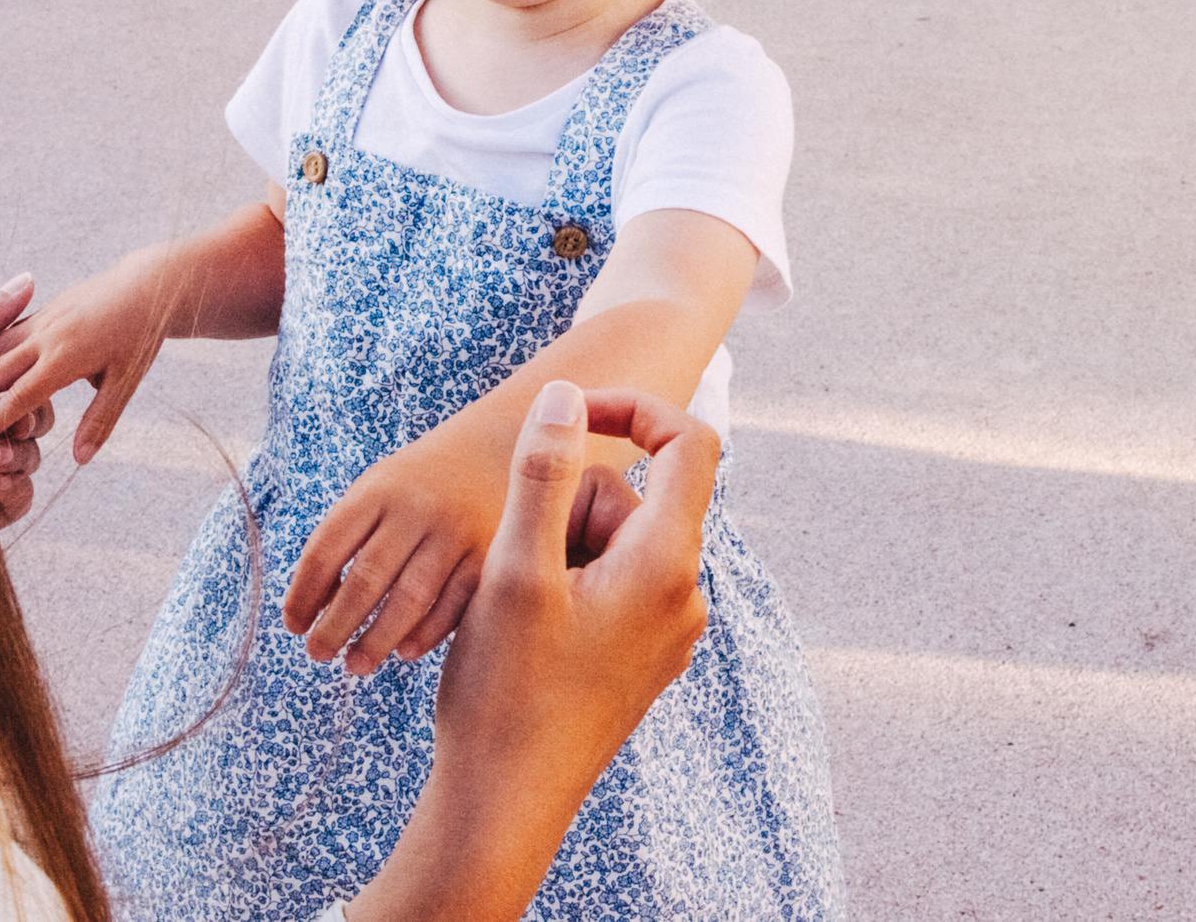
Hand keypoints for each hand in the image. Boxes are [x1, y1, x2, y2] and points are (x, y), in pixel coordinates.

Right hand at [0, 258, 166, 465]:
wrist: (147, 286)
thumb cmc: (141, 337)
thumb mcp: (126, 381)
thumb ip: (100, 421)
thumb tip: (80, 461)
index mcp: (66, 358)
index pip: (20, 397)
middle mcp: (48, 336)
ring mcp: (44, 319)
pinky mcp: (45, 309)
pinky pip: (8, 331)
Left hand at [0, 273, 57, 526]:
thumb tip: (29, 278)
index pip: (26, 387)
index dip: (31, 394)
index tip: (21, 400)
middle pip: (36, 426)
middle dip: (26, 431)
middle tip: (2, 435)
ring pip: (31, 463)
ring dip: (17, 461)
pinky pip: (20, 500)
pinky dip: (12, 491)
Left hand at [282, 419, 542, 674]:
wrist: (497, 450)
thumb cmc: (419, 484)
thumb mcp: (378, 490)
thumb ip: (346, 538)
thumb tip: (314, 606)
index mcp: (376, 491)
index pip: (327, 548)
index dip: (303, 593)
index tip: (293, 625)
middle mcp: (415, 510)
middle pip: (366, 579)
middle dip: (336, 625)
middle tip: (317, 654)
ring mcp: (455, 533)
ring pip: (410, 599)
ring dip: (377, 641)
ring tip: (354, 665)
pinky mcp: (490, 556)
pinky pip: (453, 606)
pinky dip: (425, 634)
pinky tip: (403, 652)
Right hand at [347, 382, 717, 921]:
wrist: (506, 801)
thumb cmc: (509, 691)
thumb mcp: (516, 569)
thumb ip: (542, 474)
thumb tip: (564, 394)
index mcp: (668, 565)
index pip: (690, 443)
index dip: (632, 407)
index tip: (570, 412)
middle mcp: (683, 595)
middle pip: (630, 499)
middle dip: (564, 505)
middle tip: (513, 561)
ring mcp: (665, 630)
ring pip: (612, 543)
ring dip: (557, 548)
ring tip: (512, 607)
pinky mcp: (640, 656)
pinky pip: (608, 584)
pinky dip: (562, 584)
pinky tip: (524, 632)